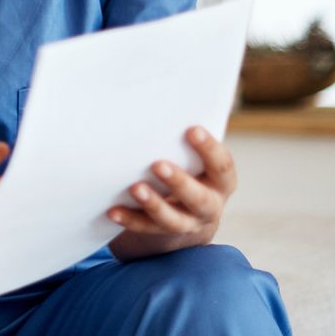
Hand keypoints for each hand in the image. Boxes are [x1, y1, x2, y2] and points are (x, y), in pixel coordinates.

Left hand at [107, 126, 236, 261]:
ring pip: (173, 219)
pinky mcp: (162, 233)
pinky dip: (129, 219)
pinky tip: (113, 211)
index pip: (222, 165)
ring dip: (154, 204)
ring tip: (135, 188)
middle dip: (179, 182)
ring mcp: (187, 223)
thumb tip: (162, 102)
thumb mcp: (195, 157)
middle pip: (199, 198)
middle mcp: (209, 205)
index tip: (191, 129)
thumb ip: (184, 141)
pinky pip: (145, 229)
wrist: (186, 214)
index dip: (209, 148)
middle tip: (157, 164)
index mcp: (221, 181)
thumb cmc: (188, 168)